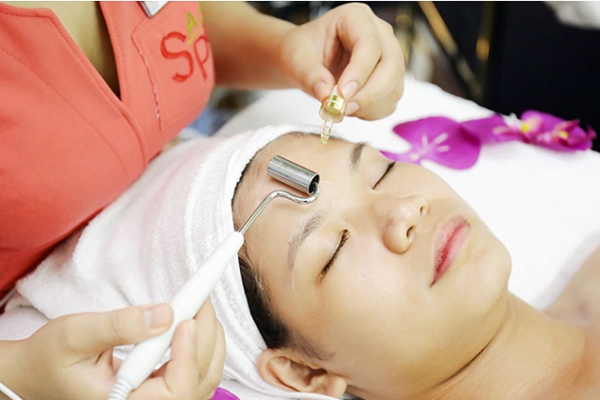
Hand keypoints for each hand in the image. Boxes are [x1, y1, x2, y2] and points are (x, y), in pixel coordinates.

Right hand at [2, 302, 224, 399]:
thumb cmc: (51, 356)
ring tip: (199, 308)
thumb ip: (121, 325)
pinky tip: (193, 322)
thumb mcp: (78, 333)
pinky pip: (193, 373)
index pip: (173, 392)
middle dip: (205, 338)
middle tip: (200, 301)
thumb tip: (165, 315)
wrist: (38, 370)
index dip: (188, 355)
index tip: (187, 319)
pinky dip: (200, 346)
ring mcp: (154, 398)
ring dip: (208, 341)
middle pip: (196, 381)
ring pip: (202, 377)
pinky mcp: (159, 388)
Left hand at [277, 3, 405, 120]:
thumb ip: (310, 75)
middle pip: (392, 64)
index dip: (360, 71)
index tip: (342, 94)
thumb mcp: (297, 59)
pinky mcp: (389, 79)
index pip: (369, 43)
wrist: (305, 61)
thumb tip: (326, 96)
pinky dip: (373, 112)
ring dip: (370, 105)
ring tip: (342, 110)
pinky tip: (351, 110)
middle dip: (370, 93)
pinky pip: (390, 100)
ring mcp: (387, 57)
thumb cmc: (303, 51)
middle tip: (344, 109)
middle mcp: (379, 34)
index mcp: (356, 18)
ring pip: (394, 85)